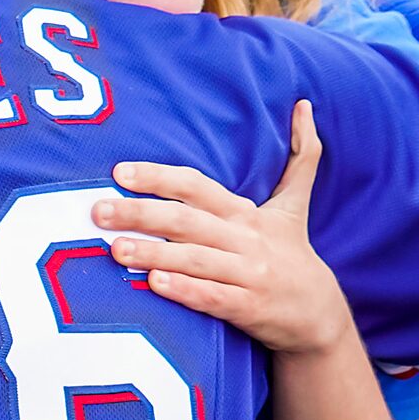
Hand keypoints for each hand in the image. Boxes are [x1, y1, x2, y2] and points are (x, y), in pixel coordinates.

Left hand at [93, 102, 352, 356]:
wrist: (320, 315)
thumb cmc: (293, 253)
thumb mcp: (295, 204)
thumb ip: (300, 155)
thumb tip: (304, 104)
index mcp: (245, 213)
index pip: (197, 187)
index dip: (160, 178)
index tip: (121, 171)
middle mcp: (245, 239)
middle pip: (187, 221)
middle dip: (140, 213)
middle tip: (98, 211)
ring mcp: (248, 275)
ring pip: (196, 260)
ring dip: (154, 253)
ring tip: (114, 249)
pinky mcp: (249, 308)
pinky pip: (213, 297)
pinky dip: (186, 290)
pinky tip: (155, 284)